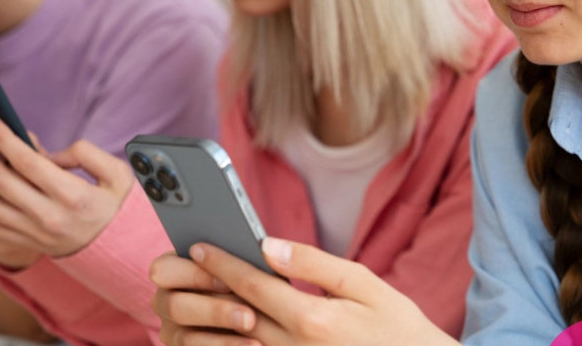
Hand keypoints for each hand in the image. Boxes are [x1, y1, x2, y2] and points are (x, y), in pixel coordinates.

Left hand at [0, 115, 134, 260]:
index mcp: (73, 196)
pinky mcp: (25, 245)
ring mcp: (34, 235)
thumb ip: (86, 153)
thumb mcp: (116, 174)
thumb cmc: (114, 205)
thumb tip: (49, 153)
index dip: (4, 138)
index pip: (27, 163)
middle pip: (1, 182)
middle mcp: (49, 217)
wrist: (116, 250)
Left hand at [151, 239, 454, 345]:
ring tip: (195, 294)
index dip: (223, 264)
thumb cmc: (399, 328)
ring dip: (214, 317)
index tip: (199, 247)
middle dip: (209, 288)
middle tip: (182, 266)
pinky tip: (224, 327)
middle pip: (238, 314)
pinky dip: (233, 343)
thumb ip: (315, 265)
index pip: (254, 286)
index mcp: (314, 320)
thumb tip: (271, 246)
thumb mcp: (365, 285)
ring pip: (239, 342)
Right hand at [151, 251, 256, 344]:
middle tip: (250, 316)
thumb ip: (253, 257)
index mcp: (173, 268)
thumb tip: (268, 248)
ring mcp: (172, 330)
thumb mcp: (250, 267)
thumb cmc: (251, 283)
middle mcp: (164, 300)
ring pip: (186, 337)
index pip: (164, 269)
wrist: (266, 319)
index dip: (195, 275)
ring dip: (222, 338)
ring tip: (256, 338)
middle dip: (214, 310)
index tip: (229, 282)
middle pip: (175, 306)